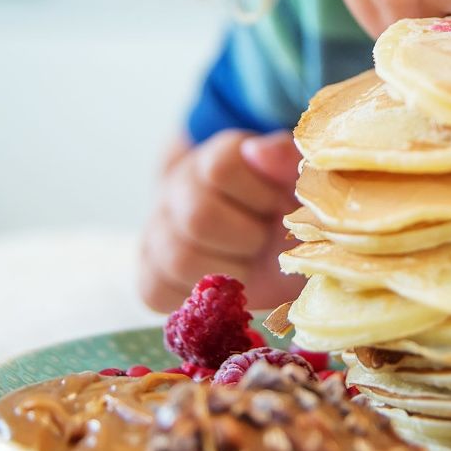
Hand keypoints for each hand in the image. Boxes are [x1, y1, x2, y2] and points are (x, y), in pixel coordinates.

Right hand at [138, 130, 304, 312]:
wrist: (273, 247)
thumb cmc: (290, 212)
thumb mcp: (300, 182)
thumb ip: (287, 159)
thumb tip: (258, 151)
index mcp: (215, 158)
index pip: (221, 168)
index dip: (261, 195)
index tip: (277, 205)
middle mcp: (176, 189)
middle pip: (199, 218)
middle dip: (247, 238)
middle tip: (263, 239)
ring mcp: (157, 230)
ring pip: (178, 259)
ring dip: (227, 271)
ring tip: (247, 263)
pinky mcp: (149, 273)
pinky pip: (155, 291)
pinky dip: (196, 298)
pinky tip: (222, 286)